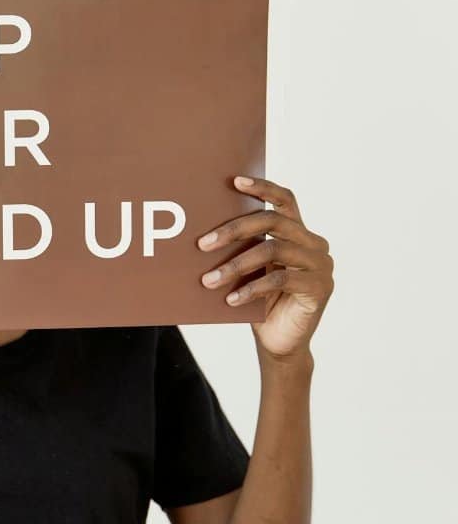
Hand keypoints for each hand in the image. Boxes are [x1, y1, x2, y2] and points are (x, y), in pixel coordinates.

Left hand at [197, 176, 333, 357]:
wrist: (278, 342)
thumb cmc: (259, 302)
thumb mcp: (248, 270)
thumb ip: (241, 248)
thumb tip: (201, 232)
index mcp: (298, 233)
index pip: (285, 200)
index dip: (262, 188)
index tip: (234, 181)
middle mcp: (314, 243)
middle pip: (273, 221)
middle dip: (234, 229)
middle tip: (202, 244)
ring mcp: (321, 265)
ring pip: (273, 250)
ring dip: (235, 264)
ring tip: (208, 280)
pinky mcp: (320, 287)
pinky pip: (280, 279)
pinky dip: (251, 288)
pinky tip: (230, 299)